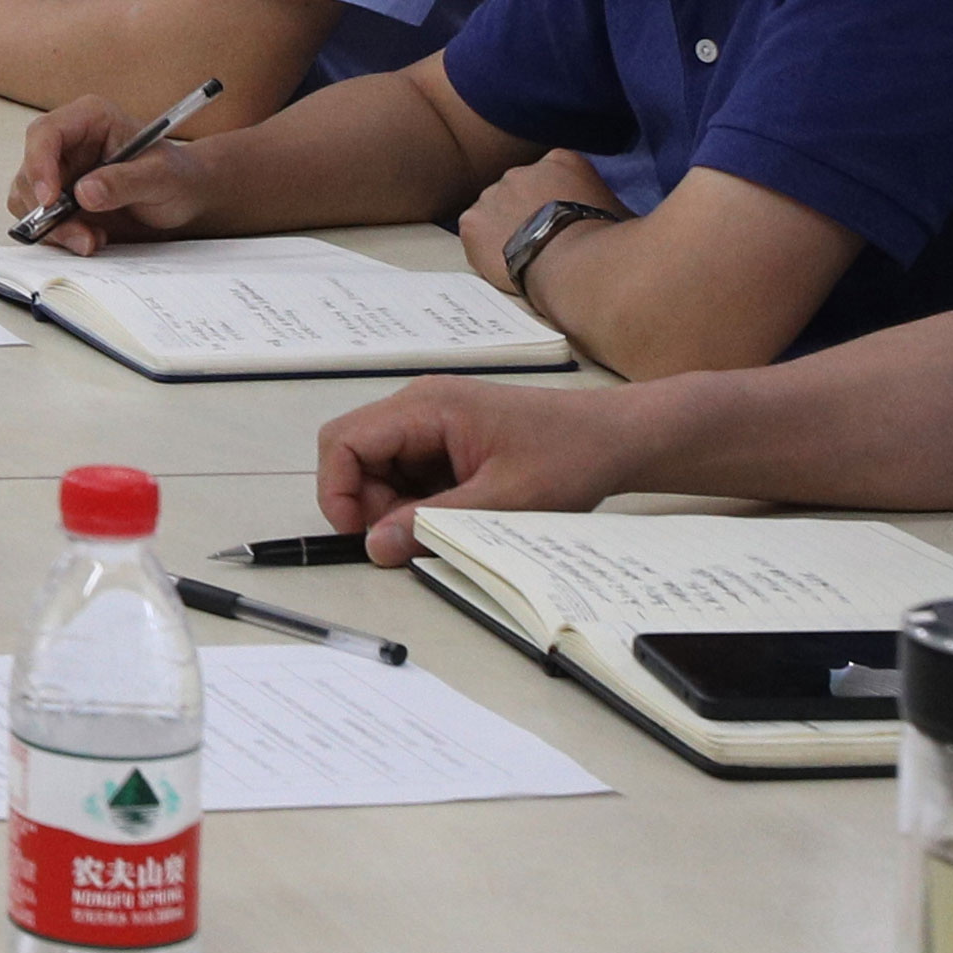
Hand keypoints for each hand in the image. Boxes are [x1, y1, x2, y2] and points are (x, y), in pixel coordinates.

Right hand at [18, 99, 223, 252]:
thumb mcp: (161, 177)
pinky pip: (39, 218)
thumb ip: (124, 182)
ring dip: (53, 227)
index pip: (46, 133)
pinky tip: (91, 238)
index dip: (40, 164)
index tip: (50, 199)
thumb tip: (83, 192)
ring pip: (28, 198)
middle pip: (30, 170)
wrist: (185, 200)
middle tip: (80, 234)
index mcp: (90, 119)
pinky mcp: (59, 199)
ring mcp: (60, 171)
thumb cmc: (178, 177)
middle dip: (47, 208)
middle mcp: (68, 142)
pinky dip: (58, 235)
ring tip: (92, 239)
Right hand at [313, 371, 650, 557]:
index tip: (359, 535)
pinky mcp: (447, 437)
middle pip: (357, 455)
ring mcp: (432, 420)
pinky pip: (409, 471)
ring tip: (448, 525)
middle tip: (412, 537)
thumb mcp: (502, 500)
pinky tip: (461, 512)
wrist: (615, 438)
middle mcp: (419, 406)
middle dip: (371, 504)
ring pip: (381, 468)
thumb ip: (432, 523)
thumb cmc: (568, 456)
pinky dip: (420, 500)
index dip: (337, 491)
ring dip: (399, 505)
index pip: (344, 441)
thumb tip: (374, 547)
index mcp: (425, 407)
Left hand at [452, 146, 621, 293]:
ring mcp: (493, 194)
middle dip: (527, 214)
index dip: (557, 203)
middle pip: (520, 192)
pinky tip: (506, 264)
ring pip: (494, 212)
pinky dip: (485, 248)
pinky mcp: (472, 221)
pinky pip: (475, 234)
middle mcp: (522, 170)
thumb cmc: (606, 242)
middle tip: (543, 244)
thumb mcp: (619, 211)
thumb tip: (612, 217)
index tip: (564, 224)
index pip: (553, 177)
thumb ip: (603, 202)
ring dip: (504, 230)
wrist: (575, 265)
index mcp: (561, 161)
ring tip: (526, 257)